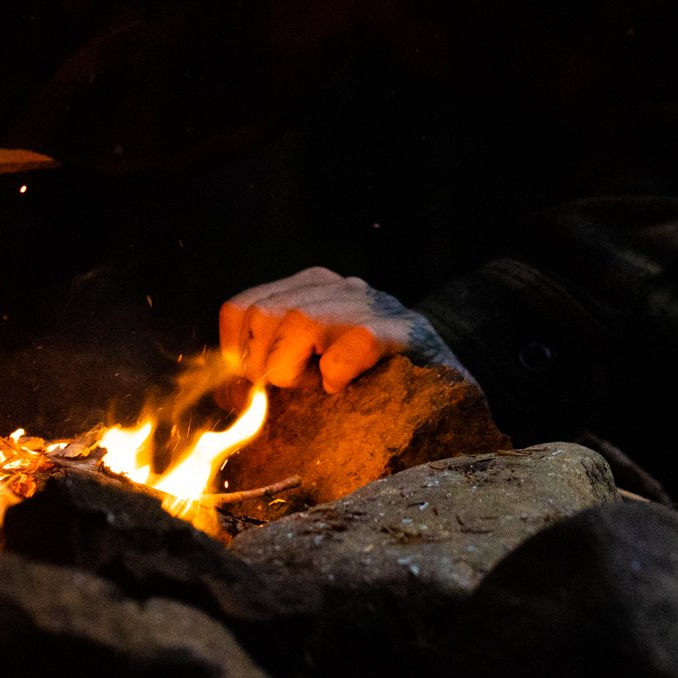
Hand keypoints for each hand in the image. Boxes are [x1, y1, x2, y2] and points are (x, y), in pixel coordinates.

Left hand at [219, 265, 469, 393]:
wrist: (452, 379)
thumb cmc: (371, 378)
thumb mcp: (314, 365)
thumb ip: (271, 365)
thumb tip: (226, 392)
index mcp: (311, 288)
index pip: (243, 307)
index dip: (236, 351)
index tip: (257, 382)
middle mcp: (339, 286)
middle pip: (266, 314)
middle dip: (268, 366)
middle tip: (299, 388)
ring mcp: (373, 304)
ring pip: (303, 320)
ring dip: (300, 369)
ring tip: (323, 385)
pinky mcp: (404, 331)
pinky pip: (355, 342)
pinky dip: (341, 371)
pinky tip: (348, 387)